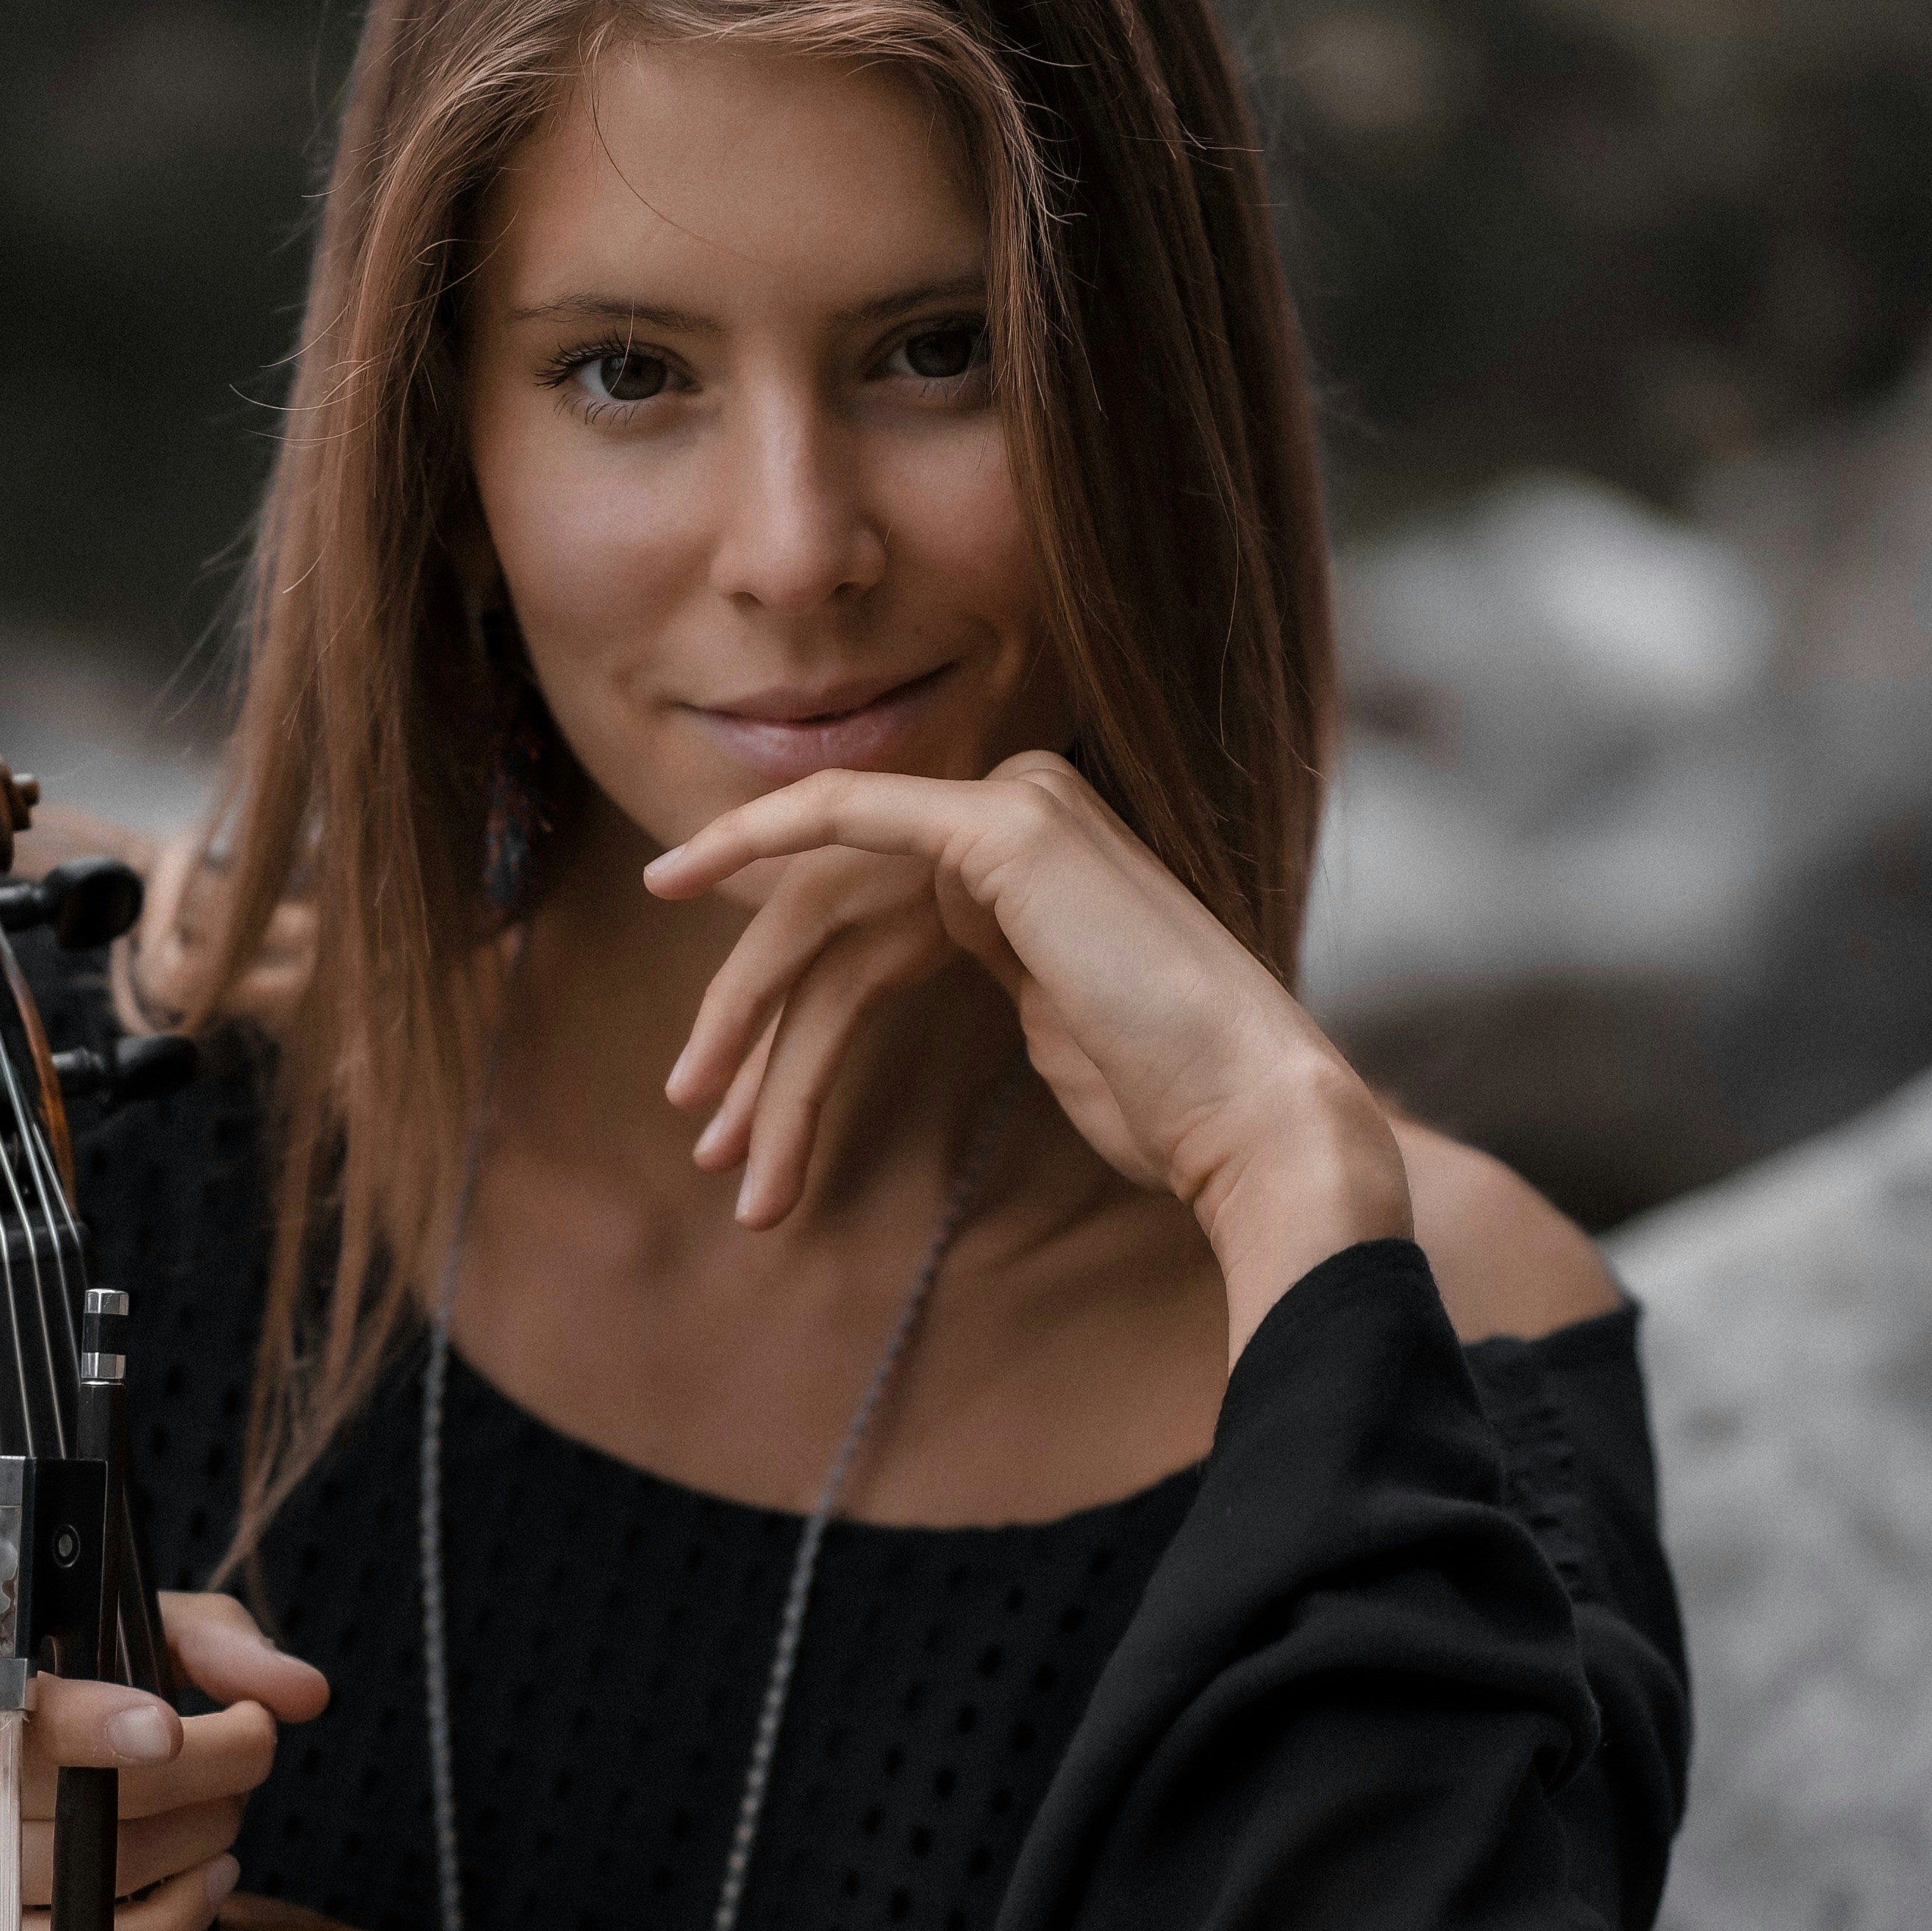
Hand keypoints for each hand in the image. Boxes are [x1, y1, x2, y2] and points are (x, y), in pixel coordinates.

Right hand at [0, 1590, 326, 1930]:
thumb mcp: (72, 1632)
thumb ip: (200, 1640)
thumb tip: (304, 1691)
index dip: (82, 1721)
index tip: (170, 1728)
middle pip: (66, 1798)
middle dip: (198, 1773)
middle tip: (251, 1747)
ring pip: (80, 1880)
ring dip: (191, 1843)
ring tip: (224, 1807)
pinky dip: (165, 1924)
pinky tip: (204, 1878)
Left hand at [646, 751, 1408, 1354]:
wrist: (1253, 1111)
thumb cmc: (1170, 1099)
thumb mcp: (1063, 1022)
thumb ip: (1008, 970)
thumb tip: (944, 960)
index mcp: (1037, 867)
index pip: (875, 925)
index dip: (789, 1007)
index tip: (725, 1093)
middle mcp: (1024, 815)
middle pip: (839, 916)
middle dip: (752, 1024)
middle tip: (694, 1123)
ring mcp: (1018, 806)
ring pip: (828, 897)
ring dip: (748, 1012)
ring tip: (699, 1119)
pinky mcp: (1002, 826)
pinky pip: (844, 812)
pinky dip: (756, 835)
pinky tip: (679, 878)